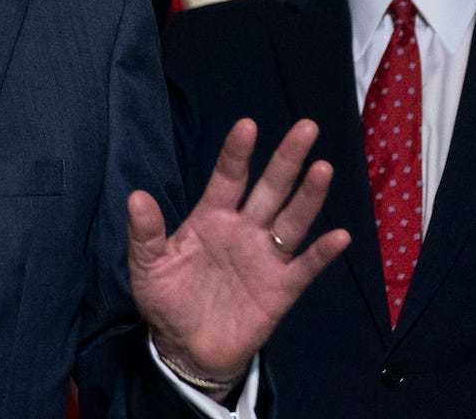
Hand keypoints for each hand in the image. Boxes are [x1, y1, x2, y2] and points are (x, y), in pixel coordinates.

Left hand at [128, 119, 349, 390]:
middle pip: (270, 189)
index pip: (227, 178)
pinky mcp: (281, 289)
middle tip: (305, 127)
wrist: (187, 349)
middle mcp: (244, 230)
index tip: (247, 125)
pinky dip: (322, 253)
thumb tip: (136, 196)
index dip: (237, 153)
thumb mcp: (147, 267)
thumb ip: (144, 234)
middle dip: (287, 159)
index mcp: (211, 218)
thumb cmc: (167, 300)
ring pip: (292, 220)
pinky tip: (339, 236)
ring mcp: (266, 257)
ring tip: (322, 168)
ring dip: (309, 197)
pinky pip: (305, 267)